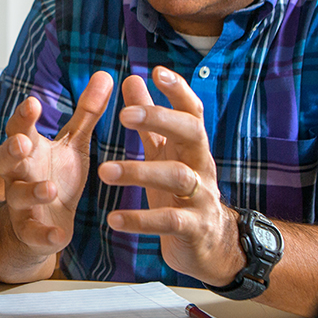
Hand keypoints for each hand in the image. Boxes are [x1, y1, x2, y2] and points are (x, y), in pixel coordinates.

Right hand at [0, 70, 113, 258]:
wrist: (37, 223)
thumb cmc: (55, 175)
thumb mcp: (73, 143)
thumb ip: (87, 112)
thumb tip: (105, 74)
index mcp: (29, 149)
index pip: (21, 128)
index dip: (24, 117)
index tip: (33, 103)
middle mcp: (18, 174)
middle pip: (5, 159)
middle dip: (11, 150)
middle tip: (23, 143)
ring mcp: (21, 204)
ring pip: (16, 196)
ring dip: (31, 192)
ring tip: (48, 188)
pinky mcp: (31, 232)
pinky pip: (34, 234)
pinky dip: (44, 235)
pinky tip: (59, 234)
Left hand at [98, 68, 243, 286]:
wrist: (213, 246)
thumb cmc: (183, 192)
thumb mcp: (166, 154)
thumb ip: (150, 120)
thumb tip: (134, 78)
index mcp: (192, 146)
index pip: (191, 111)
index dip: (178, 91)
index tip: (156, 71)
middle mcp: (201, 166)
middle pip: (191, 133)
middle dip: (160, 119)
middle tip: (123, 115)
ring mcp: (201, 197)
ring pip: (178, 176)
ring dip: (139, 172)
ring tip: (104, 171)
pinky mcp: (194, 228)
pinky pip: (169, 221)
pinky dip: (141, 220)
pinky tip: (114, 219)